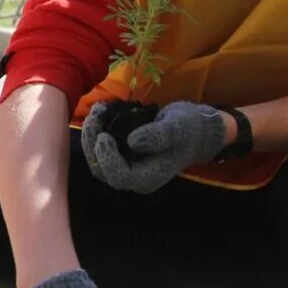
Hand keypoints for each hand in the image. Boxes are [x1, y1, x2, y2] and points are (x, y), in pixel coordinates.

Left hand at [82, 99, 230, 194]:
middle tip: (94, 117)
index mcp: (148, 177)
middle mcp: (134, 177)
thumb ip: (158, 136)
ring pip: (97, 158)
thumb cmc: (189, 129)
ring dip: (91, 135)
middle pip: (102, 169)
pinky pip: (102, 147)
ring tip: (96, 110)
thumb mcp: (178, 128)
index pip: (119, 176)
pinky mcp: (121, 154)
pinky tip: (100, 110)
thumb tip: (133, 142)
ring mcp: (126, 166)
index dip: (107, 158)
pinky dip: (97, 130)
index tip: (104, 136)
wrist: (195, 129)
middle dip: (93, 143)